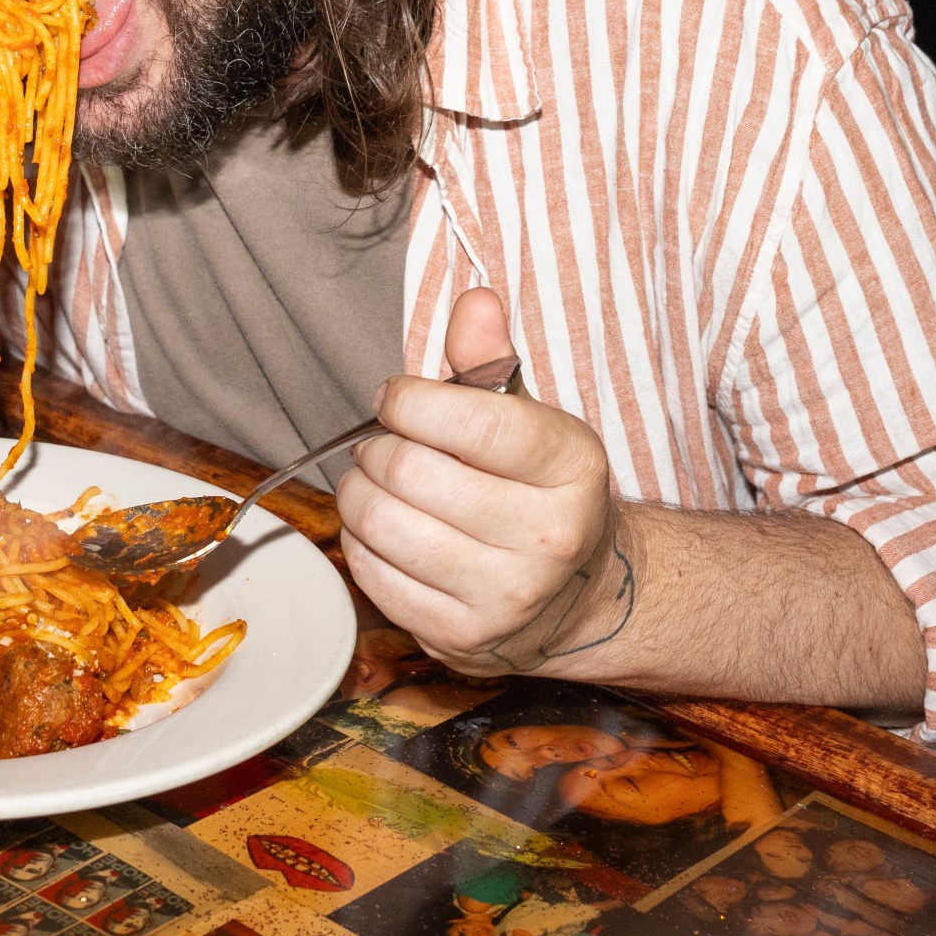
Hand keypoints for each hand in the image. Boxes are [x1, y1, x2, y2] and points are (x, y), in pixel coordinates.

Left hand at [338, 286, 628, 676]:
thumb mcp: (532, 421)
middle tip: (381, 444)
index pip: (474, 423)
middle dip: (377, 448)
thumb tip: (472, 299)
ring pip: (383, 526)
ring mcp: (506, 595)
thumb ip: (492, 361)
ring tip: (373, 481)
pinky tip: (381, 530)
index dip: (411, 401)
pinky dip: (360, 544)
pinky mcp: (462, 637)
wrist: (578, 598)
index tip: (395, 397)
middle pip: (414, 474)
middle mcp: (548, 536)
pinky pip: (373, 577)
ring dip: (357, 493)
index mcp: (573, 468)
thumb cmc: (539, 491)